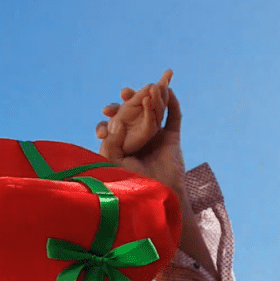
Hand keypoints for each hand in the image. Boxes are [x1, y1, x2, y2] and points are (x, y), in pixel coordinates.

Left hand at [96, 72, 184, 197]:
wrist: (158, 195)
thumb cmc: (130, 183)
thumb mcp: (114, 163)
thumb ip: (112, 143)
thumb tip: (116, 121)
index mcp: (122, 143)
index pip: (115, 123)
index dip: (111, 115)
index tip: (106, 111)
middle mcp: (138, 138)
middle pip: (135, 114)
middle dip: (131, 101)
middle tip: (124, 92)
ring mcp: (155, 137)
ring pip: (155, 112)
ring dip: (154, 98)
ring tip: (150, 86)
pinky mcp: (171, 139)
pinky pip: (173, 118)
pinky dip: (172, 104)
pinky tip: (169, 91)